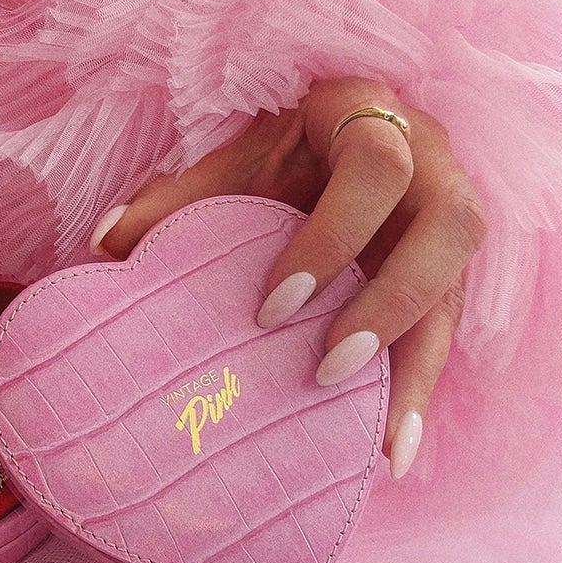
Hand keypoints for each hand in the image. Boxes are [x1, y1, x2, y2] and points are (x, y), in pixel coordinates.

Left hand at [90, 77, 485, 478]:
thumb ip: (172, 200)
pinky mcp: (452, 270)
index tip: (271, 308)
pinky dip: (418, 389)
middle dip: (391, 302)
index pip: (375, 168)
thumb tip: (103, 245)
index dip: (331, 238)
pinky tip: (393, 449)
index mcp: (366, 113)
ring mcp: (450, 214)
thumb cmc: (270, 148)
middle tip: (327, 368)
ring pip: (458, 287)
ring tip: (381, 445)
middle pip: (451, 225)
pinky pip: (449, 329)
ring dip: (417, 366)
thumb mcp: (226, 162)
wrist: (322, 131)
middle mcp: (431, 158)